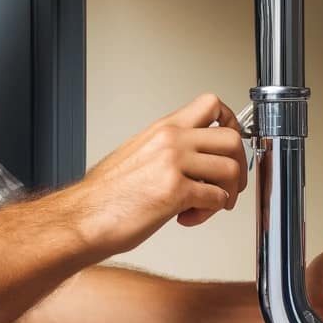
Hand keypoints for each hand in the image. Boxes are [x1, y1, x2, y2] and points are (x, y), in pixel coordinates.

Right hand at [69, 93, 247, 256]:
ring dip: (226, 194)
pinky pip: (216, 199)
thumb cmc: (105, 194)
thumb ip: (166, 147)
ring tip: (205, 205)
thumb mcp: (136, 153)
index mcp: (162, 129)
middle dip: (239, 167)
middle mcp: (170, 141)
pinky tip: (188, 216)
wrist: (84, 216)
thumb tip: (193, 155)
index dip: (231, 125)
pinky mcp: (175, 191)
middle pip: (232, 139)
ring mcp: (173, 164)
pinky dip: (209, 213)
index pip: (212, 105)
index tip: (230, 146)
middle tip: (227, 185)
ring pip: (230, 170)